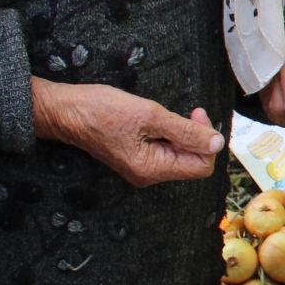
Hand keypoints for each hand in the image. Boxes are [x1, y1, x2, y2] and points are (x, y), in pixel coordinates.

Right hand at [32, 78, 222, 186]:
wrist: (66, 110)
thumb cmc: (102, 111)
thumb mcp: (150, 115)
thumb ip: (186, 131)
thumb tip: (218, 144)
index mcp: (152, 169)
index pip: (201, 166)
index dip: (207, 141)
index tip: (197, 114)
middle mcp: (148, 174)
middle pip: (191, 161)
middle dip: (195, 135)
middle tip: (189, 110)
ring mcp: (141, 167)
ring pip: (178, 154)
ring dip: (182, 133)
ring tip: (167, 114)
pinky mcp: (135, 157)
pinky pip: (164, 149)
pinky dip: (168, 133)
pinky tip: (158, 119)